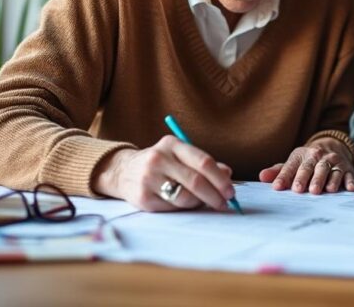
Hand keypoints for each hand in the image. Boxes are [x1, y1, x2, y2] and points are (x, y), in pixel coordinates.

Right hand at [93, 135, 234, 211]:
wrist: (123, 171)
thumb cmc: (161, 163)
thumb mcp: (180, 155)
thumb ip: (204, 163)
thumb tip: (228, 174)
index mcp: (172, 144)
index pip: (203, 161)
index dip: (220, 179)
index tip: (230, 191)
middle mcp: (159, 159)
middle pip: (196, 181)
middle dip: (215, 195)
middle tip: (225, 203)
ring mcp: (149, 178)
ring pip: (185, 197)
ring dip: (200, 203)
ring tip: (203, 202)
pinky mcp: (143, 198)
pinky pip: (172, 208)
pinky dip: (184, 208)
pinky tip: (184, 204)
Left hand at [259, 137, 353, 193]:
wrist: (334, 147)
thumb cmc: (309, 161)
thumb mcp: (294, 163)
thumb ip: (279, 171)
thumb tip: (262, 177)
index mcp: (302, 155)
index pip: (291, 166)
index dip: (284, 176)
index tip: (277, 187)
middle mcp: (318, 156)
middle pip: (311, 167)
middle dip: (306, 178)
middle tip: (301, 190)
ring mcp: (333, 161)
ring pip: (329, 170)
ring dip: (328, 180)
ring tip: (326, 190)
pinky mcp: (347, 167)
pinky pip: (348, 174)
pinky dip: (349, 180)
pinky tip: (348, 188)